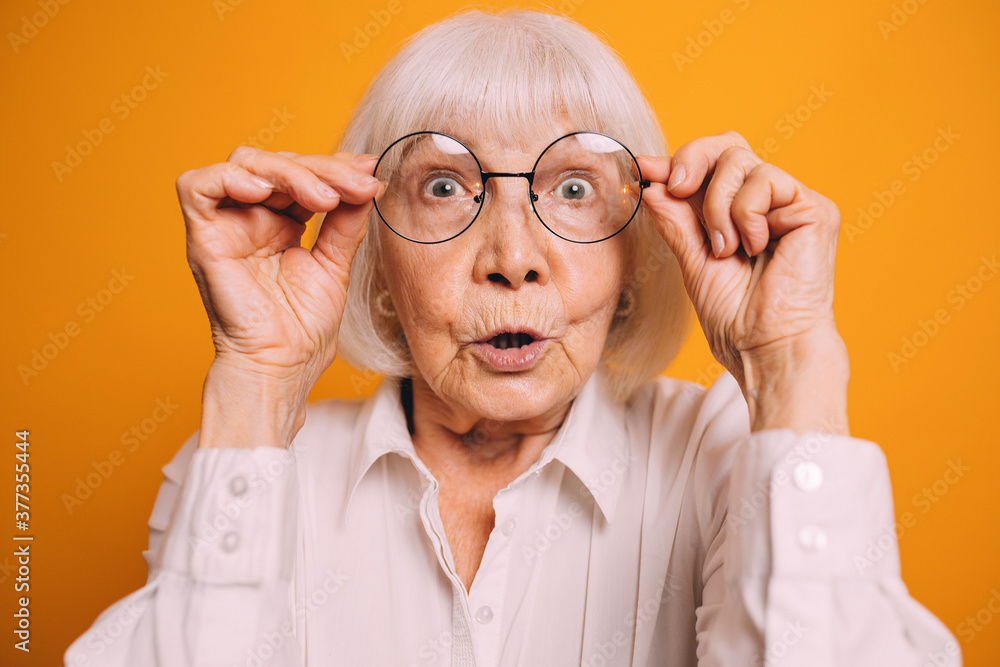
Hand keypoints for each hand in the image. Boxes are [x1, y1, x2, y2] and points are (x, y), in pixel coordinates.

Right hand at [176, 146, 380, 396]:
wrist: (282, 367)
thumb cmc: (302, 330)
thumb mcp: (335, 264)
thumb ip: (346, 223)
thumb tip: (366, 180)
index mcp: (279, 224)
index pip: (301, 175)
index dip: (334, 168)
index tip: (370, 173)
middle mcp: (249, 219)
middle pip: (276, 163)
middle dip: (321, 168)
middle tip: (357, 185)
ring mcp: (225, 226)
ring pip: (245, 164)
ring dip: (289, 172)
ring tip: (325, 198)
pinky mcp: (203, 238)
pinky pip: (197, 187)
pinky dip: (230, 178)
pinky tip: (266, 192)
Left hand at [635, 131, 848, 432]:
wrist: (764, 346)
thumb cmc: (736, 317)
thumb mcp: (692, 260)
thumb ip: (676, 221)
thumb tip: (652, 184)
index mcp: (738, 213)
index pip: (710, 166)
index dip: (676, 162)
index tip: (643, 168)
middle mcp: (767, 203)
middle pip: (728, 146)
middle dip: (692, 161)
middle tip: (675, 189)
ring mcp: (791, 203)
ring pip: (740, 162)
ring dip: (718, 206)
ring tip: (726, 248)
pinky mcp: (814, 208)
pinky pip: (766, 181)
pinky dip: (746, 214)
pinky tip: (755, 247)